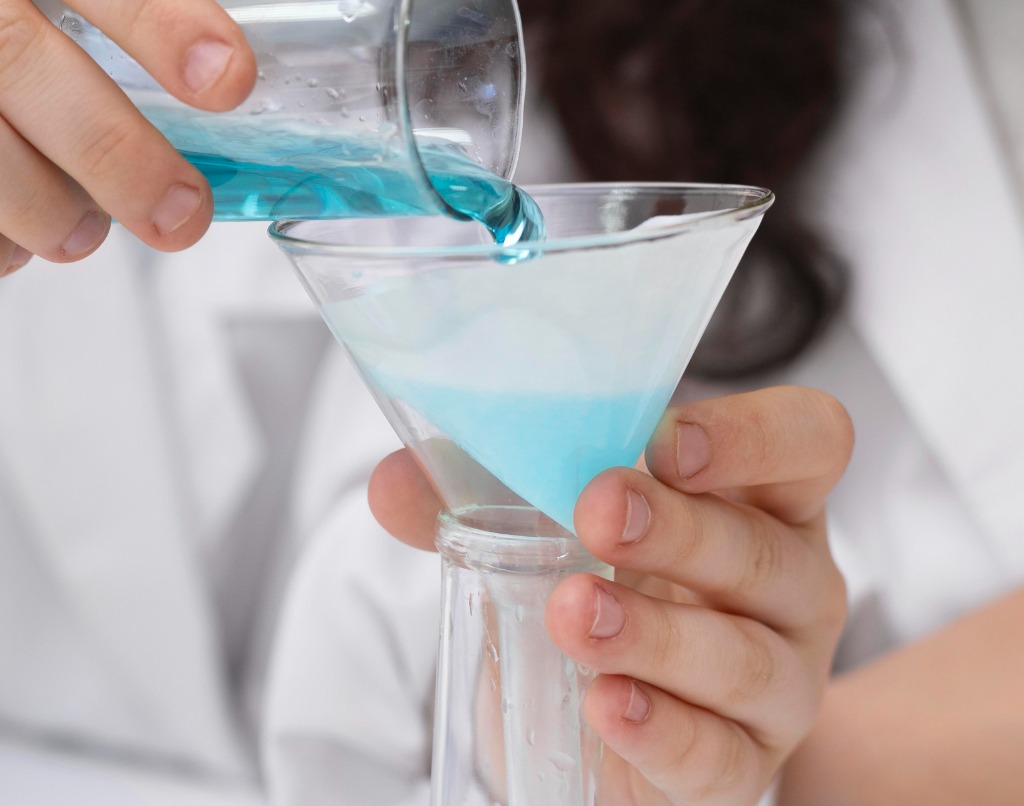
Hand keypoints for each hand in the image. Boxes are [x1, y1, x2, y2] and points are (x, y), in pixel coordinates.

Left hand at [369, 386, 854, 803]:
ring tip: (573, 613)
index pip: (806, 443)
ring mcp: (779, 683)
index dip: (753, 435)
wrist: (600, 727)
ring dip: (656, 633)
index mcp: (754, 499)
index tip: (664, 438)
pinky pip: (720, 757)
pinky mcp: (743, 767)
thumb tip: (396, 478)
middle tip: (599, 510)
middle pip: (768, 552)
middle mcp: (789, 585)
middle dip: (682, 528)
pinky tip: (606, 705)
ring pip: (746, 659)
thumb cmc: (598, 592)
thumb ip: (474, 498)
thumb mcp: (538, 533)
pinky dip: (661, 730)